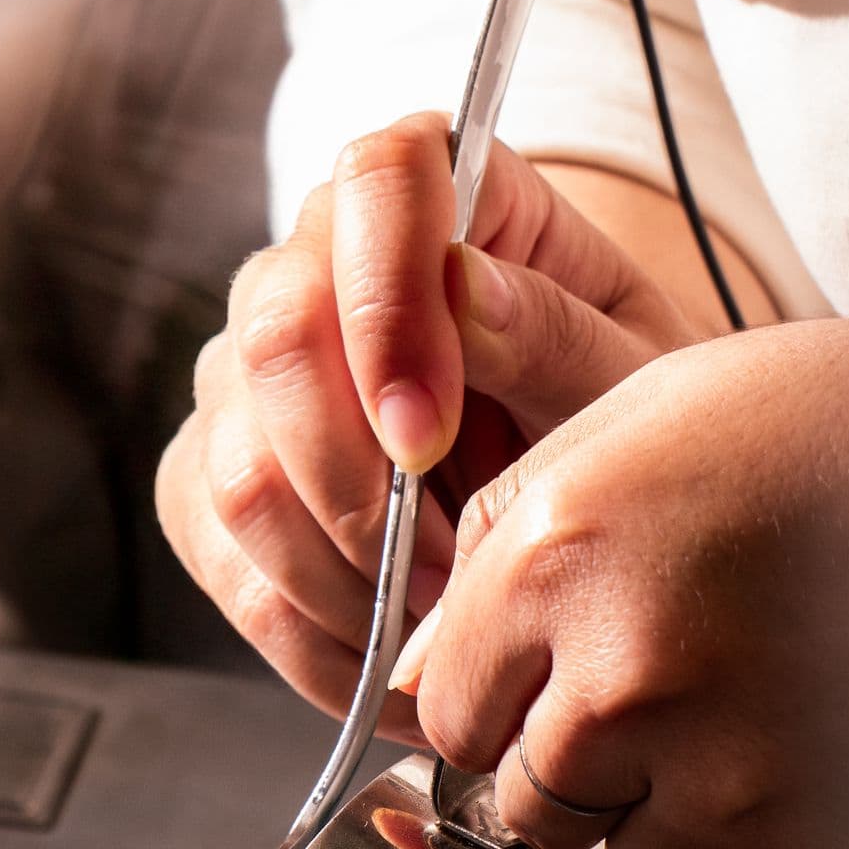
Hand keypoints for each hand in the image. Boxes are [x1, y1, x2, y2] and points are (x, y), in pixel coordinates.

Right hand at [154, 117, 707, 726]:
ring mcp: (244, 378)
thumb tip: (461, 293)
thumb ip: (558, 335)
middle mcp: (311, 263)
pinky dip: (313, 640)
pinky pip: (225, 567)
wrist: (585, 486)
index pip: (376, 185)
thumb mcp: (637, 375)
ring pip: (236, 476)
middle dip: (357, 488)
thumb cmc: (617, 408)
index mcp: (434, 187)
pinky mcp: (212, 482)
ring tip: (442, 627)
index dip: (385, 310)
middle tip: (453, 575)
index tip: (432, 439)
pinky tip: (394, 663)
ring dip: (344, 581)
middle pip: (274, 341)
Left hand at [392, 318, 848, 848]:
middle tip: (711, 703)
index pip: (453, 717)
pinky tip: (823, 826)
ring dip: (701, 835)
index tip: (577, 695)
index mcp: (563, 555)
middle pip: (540, 808)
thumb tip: (425, 663)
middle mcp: (627, 676)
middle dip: (606, 775)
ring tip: (797, 737)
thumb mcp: (668, 411)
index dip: (520, 712)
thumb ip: (520, 533)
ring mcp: (728, 784)